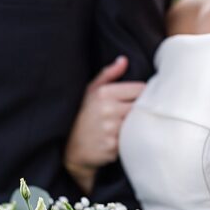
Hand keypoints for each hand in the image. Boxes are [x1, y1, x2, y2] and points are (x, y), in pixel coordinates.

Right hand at [63, 56, 145, 192]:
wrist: (68, 149)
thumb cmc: (81, 117)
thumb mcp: (89, 92)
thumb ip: (108, 75)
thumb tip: (123, 60)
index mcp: (104, 93)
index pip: (141, 89)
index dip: (140, 96)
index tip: (134, 102)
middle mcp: (107, 110)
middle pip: (142, 107)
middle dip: (139, 112)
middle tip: (128, 117)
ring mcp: (110, 129)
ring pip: (138, 124)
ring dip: (135, 127)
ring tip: (122, 128)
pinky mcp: (112, 147)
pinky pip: (131, 141)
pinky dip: (128, 142)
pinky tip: (117, 141)